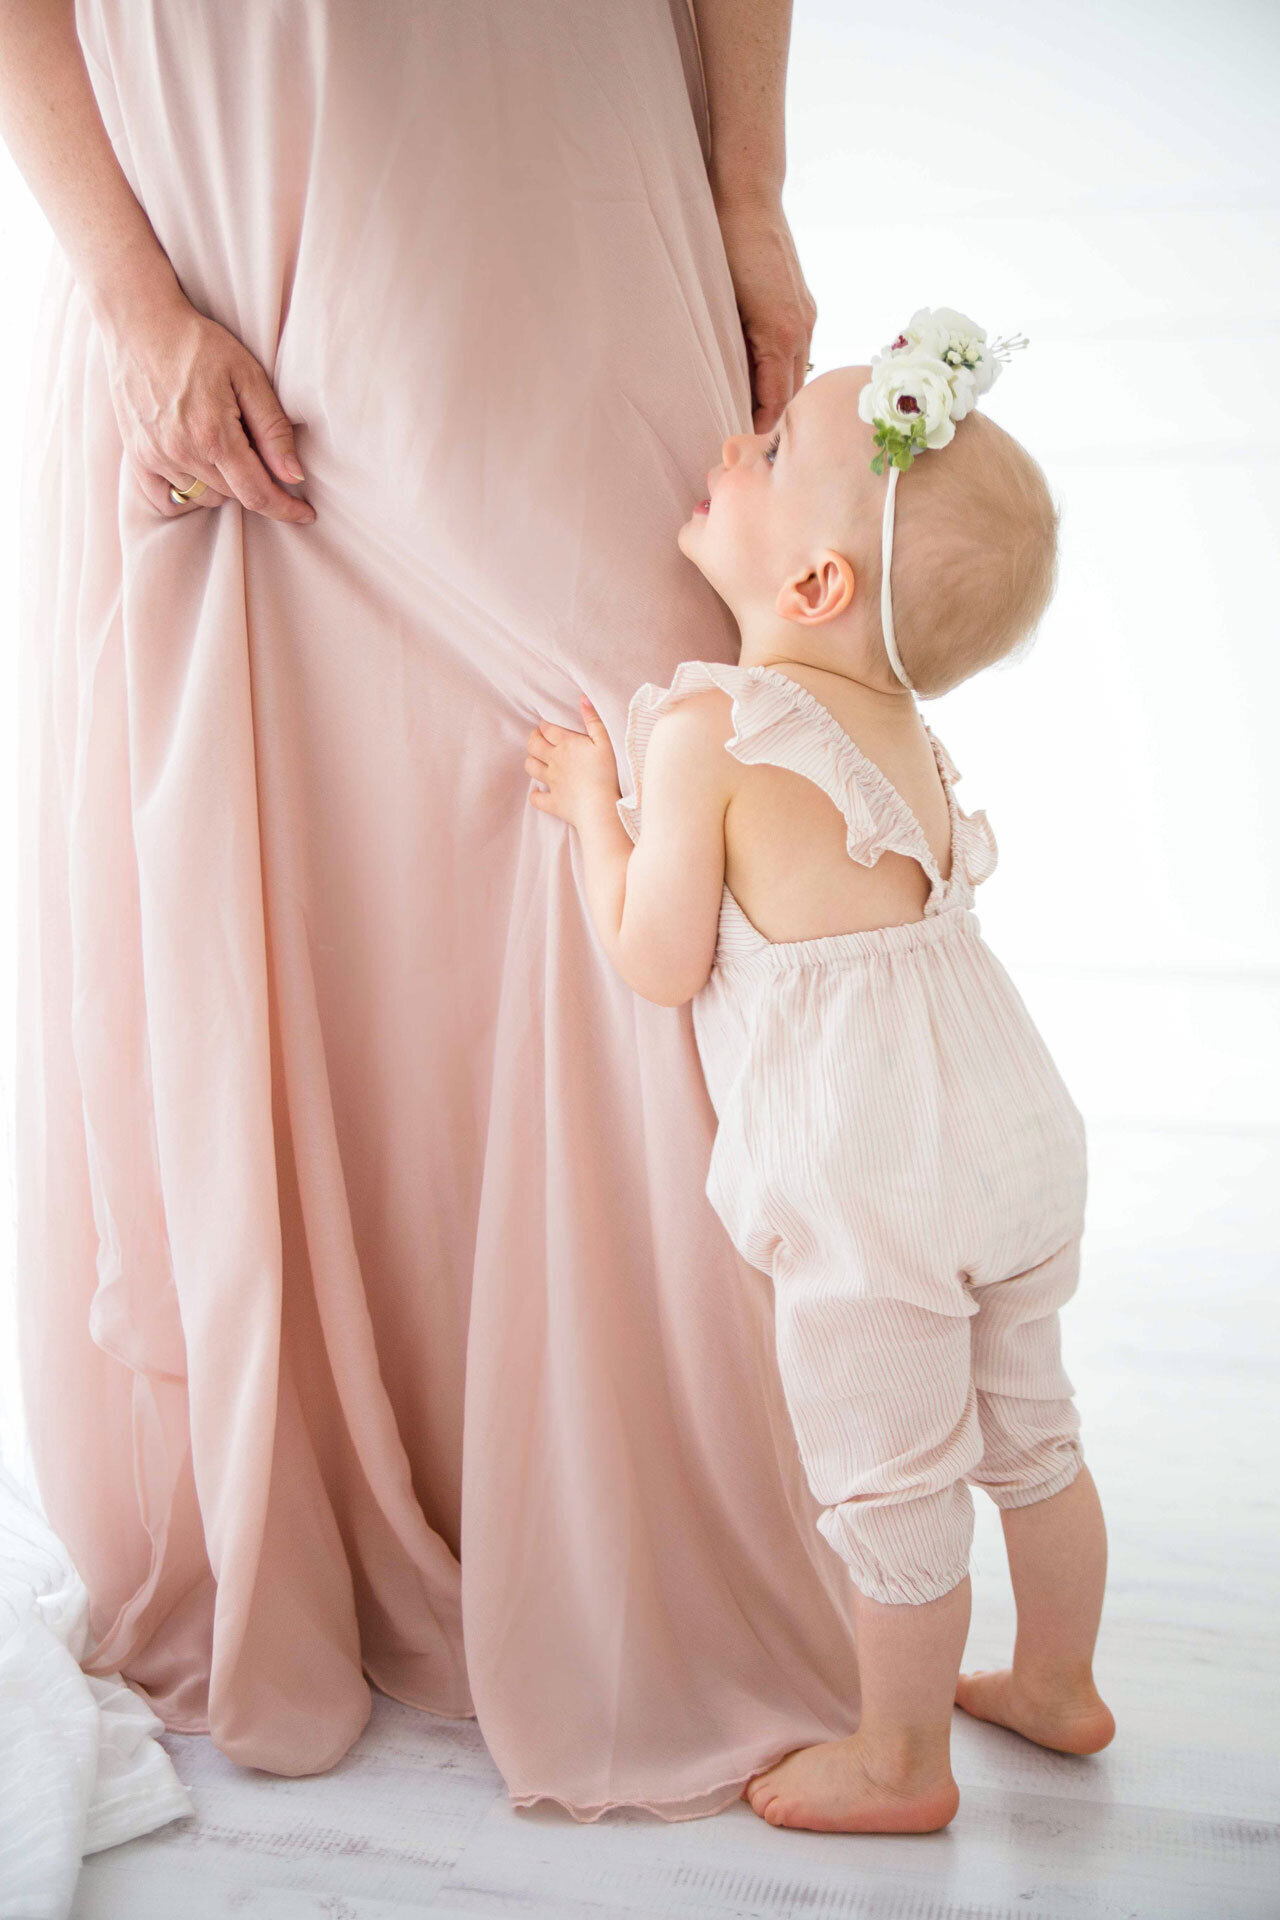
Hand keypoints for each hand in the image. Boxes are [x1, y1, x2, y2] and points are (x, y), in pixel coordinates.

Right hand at [98, 284, 315, 523]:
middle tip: (255, 447)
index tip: (305, 514)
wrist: (140, 323)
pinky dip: (186, 498)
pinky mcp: (137, 455)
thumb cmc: (199, 344)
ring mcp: (155, 457)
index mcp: (214, 436)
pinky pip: (165, 501)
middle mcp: (182, 453)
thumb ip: (273, 429)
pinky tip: (198, 476)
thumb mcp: (248, 376)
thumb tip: (294, 476)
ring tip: (223, 447)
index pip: (257, 494)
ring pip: (204, 498)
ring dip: (223, 486)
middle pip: (233, 496)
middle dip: (254, 482)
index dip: (285, 509)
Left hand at [525, 698, 619, 828]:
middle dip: (533, 739)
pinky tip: (539, 792)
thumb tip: (583, 698)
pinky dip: (536, 795)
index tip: (548, 726)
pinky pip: (537, 798)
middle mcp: (554, 761)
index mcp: (566, 744)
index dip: (545, 725)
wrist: (600, 807)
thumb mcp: (605, 742)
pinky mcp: (553, 802)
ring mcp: (551, 782)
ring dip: (532, 762)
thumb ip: (593, 720)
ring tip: (538, 760)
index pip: (546, 728)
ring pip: (531, 767)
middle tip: (539, 739)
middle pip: (533, 745)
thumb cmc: (606, 773)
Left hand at [714, 192, 816, 432]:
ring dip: (778, 397)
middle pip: (791, 395)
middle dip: (772, 420)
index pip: (775, 403)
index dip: (759, 428)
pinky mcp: (803, 306)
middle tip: (745, 445)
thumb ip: (731, 352)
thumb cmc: (726, 246)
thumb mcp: (721, 306)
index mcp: (781, 336)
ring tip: (752, 418)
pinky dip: (780, 373)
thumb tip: (728, 390)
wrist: (747, 195)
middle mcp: (801, 329)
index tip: (740, 449)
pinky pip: (795, 352)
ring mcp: (806, 317)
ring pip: (795, 374)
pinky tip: (760, 380)